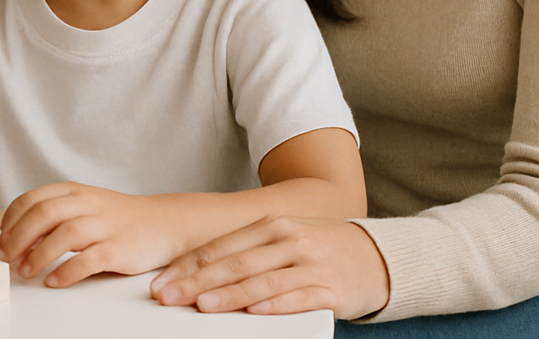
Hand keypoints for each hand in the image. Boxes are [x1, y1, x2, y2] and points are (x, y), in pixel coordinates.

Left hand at [0, 183, 175, 287]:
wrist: (163, 223)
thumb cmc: (115, 219)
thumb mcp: (82, 207)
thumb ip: (52, 217)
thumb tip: (12, 236)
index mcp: (74, 192)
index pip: (32, 199)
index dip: (11, 221)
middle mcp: (88, 204)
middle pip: (44, 213)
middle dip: (18, 237)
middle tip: (5, 257)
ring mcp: (105, 225)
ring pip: (66, 234)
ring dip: (39, 255)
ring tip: (25, 271)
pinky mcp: (120, 248)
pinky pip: (90, 260)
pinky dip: (68, 271)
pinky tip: (54, 281)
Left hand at [149, 217, 389, 318]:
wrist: (378, 255)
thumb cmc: (318, 249)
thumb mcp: (282, 239)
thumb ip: (246, 252)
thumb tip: (195, 274)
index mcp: (270, 226)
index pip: (220, 247)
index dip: (187, 265)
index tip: (161, 282)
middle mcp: (288, 241)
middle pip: (235, 263)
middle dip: (197, 281)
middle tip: (168, 296)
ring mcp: (311, 264)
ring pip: (263, 281)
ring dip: (231, 294)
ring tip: (203, 305)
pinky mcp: (332, 289)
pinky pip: (300, 298)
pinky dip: (276, 306)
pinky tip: (255, 313)